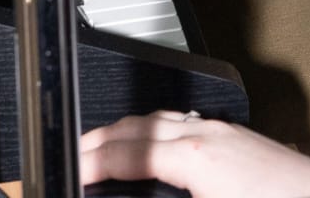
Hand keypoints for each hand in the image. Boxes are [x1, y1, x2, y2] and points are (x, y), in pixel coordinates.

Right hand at [80, 112, 309, 197]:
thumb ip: (164, 196)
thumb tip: (136, 197)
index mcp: (195, 158)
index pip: (127, 153)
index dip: (90, 161)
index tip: (68, 169)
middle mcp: (209, 136)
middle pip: (140, 126)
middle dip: (102, 139)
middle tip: (75, 155)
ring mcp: (227, 133)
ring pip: (164, 120)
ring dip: (130, 133)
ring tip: (106, 150)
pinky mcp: (241, 141)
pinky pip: (187, 124)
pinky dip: (158, 132)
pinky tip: (159, 149)